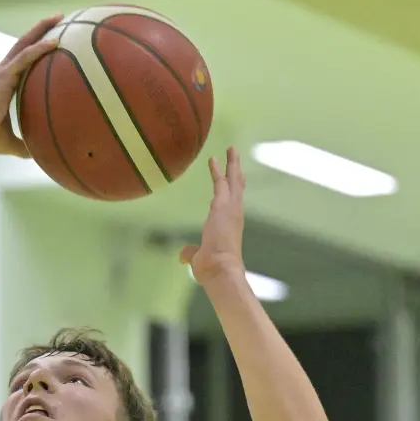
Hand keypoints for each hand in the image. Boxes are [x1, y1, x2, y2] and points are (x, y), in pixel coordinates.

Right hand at [0, 14, 62, 156]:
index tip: (50, 39)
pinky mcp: (2, 77)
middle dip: (40, 30)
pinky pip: (25, 58)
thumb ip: (23, 145)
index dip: (34, 48)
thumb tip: (36, 154)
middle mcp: (0, 73)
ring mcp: (1, 73)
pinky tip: (55, 42)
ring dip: (42, 30)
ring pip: (24, 44)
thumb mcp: (9, 142)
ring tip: (59, 18)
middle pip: (23, 45)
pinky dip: (39, 48)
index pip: (20, 60)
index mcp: (1, 84)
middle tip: (58, 19)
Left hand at [181, 146, 247, 285]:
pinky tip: (213, 159)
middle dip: (235, 170)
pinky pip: (221, 183)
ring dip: (231, 165)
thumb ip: (192, 253)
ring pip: (233, 181)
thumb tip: (183, 256)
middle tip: (234, 155)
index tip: (231, 178)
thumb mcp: (200, 258)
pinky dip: (218, 170)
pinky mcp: (224, 207)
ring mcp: (231, 209)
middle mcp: (234, 214)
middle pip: (237, 187)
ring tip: (231, 149)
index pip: (231, 202)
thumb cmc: (212, 269)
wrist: (221, 270)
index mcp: (229, 225)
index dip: (230, 189)